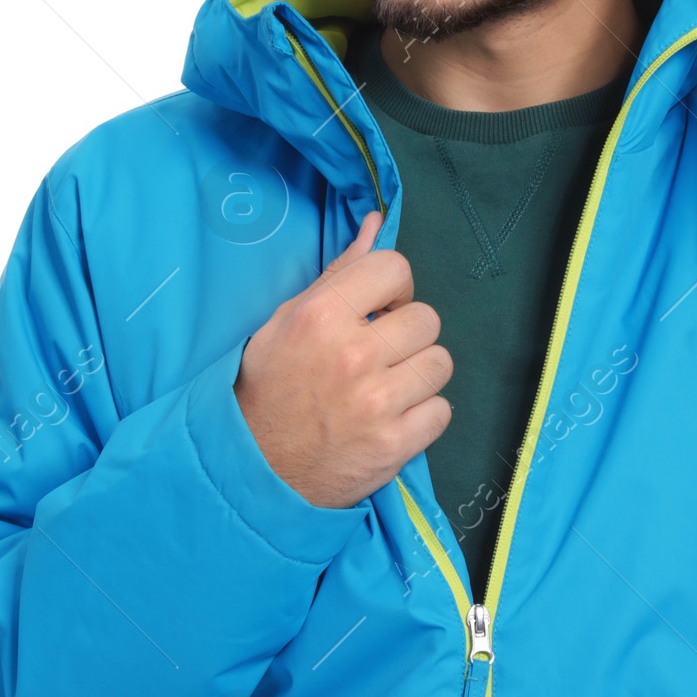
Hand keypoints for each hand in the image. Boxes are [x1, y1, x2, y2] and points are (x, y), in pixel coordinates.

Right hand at [234, 209, 452, 508]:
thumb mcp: (287, 322)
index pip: (395, 269)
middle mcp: (352, 355)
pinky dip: (423, 416)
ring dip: (419, 374)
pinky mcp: (394, 445)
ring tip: (388, 387)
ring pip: (440, 363)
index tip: (382, 310)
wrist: (254, 470)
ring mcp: (377, 403)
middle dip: (407, 335)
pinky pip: (442, 411)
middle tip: (381, 355)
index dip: (394, 288)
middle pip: (426, 319)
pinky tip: (393, 418)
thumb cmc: (269, 389)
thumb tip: (377, 226)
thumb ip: (339, 274)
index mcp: (321, 316)